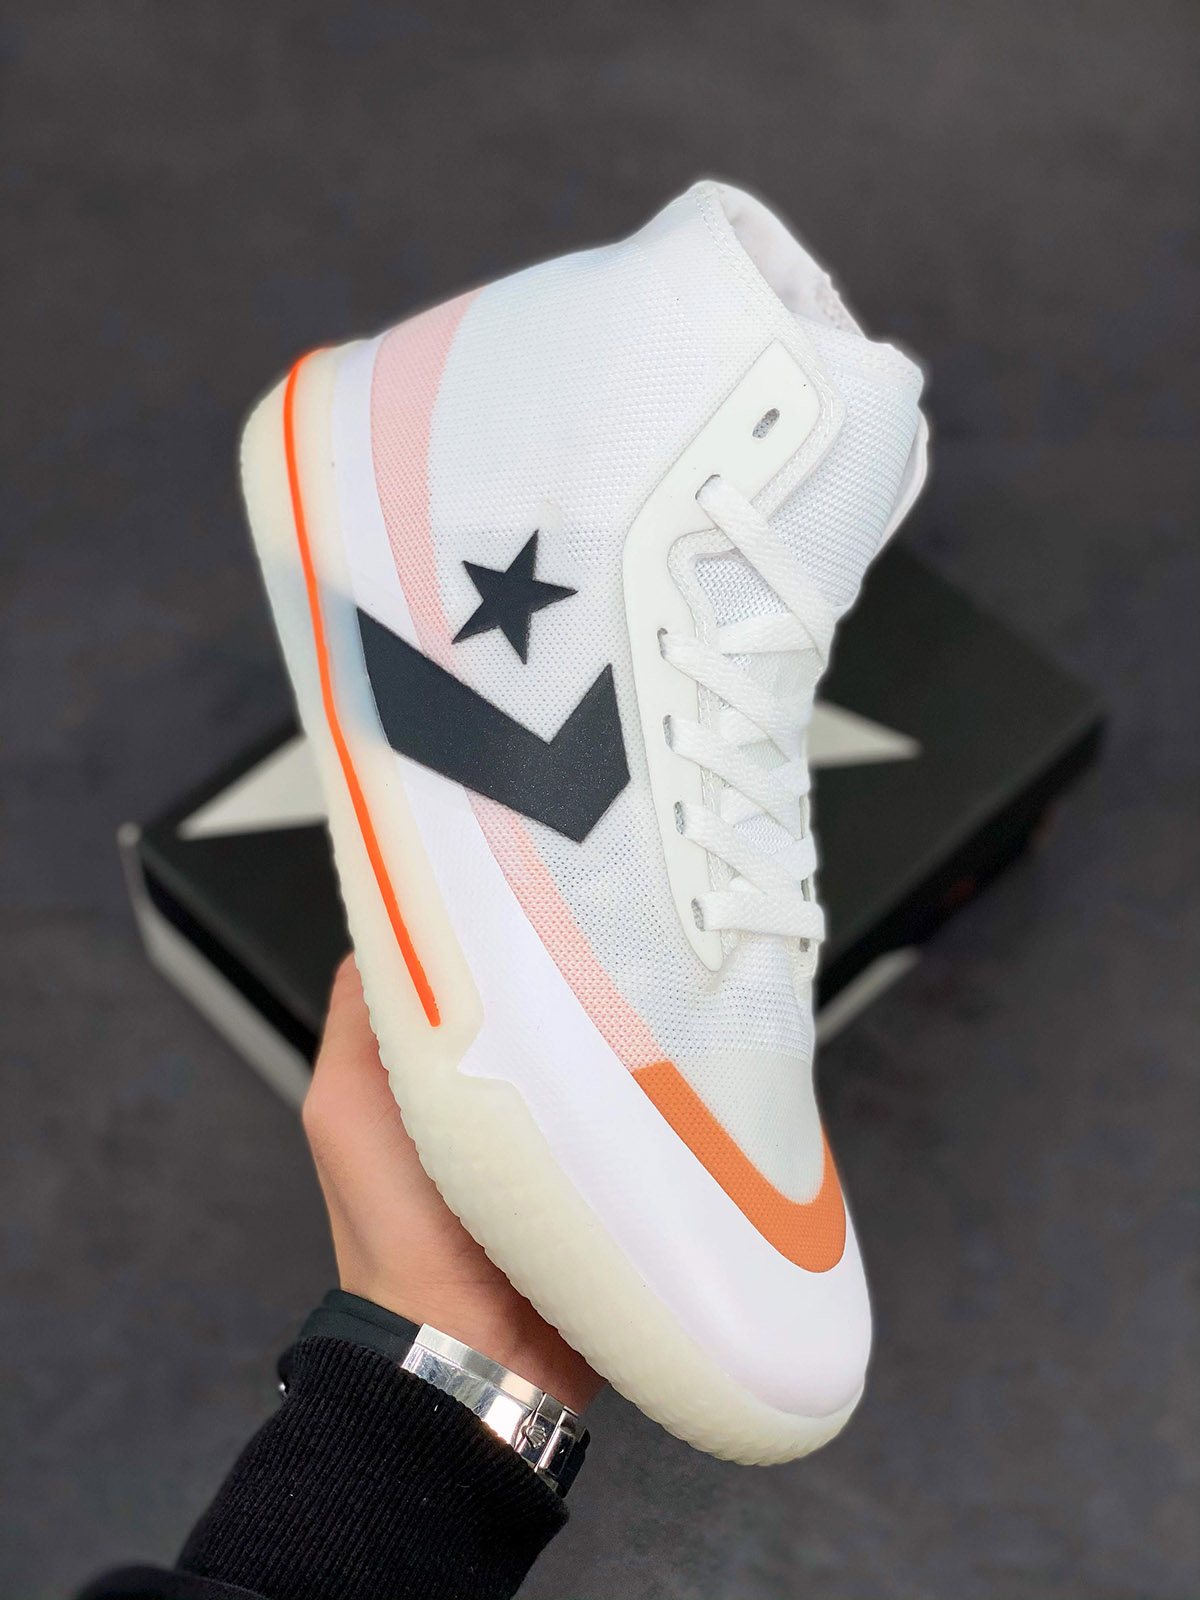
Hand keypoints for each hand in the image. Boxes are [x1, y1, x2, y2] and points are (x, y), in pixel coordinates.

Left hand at [302, 954, 601, 1412]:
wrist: (476, 1350)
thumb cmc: (401, 1231)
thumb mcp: (349, 1107)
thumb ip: (363, 1020)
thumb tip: (390, 932)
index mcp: (389, 1068)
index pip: (414, 962)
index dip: (444, 923)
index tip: (487, 890)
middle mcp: (454, 1084)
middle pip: (491, 995)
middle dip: (522, 966)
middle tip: (565, 929)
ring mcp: (520, 1118)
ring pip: (549, 1035)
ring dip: (571, 1017)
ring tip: (608, 981)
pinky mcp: (574, 1151)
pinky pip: (592, 1090)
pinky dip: (605, 1070)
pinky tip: (633, 1043)